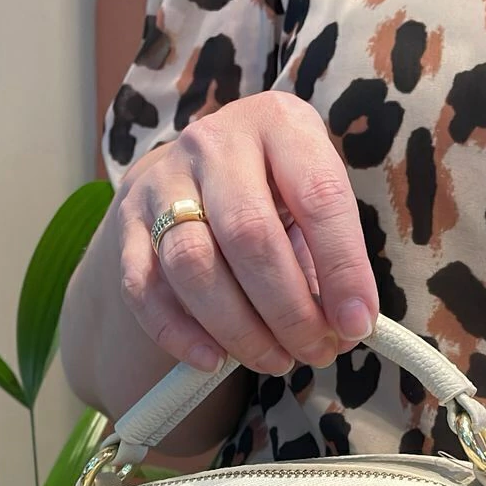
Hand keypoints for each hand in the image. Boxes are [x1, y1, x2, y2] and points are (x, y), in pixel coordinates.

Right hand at [113, 92, 377, 374]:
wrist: (195, 170)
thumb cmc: (273, 190)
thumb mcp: (311, 198)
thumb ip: (330, 256)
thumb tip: (346, 328)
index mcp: (279, 124)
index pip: (318, 198)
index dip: (342, 268)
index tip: (357, 324)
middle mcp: (215, 143)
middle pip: (249, 235)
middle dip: (289, 309)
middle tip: (316, 352)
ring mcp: (163, 180)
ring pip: (193, 265)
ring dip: (239, 328)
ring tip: (275, 360)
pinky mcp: (127, 222)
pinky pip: (143, 288)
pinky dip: (179, 333)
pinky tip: (214, 361)